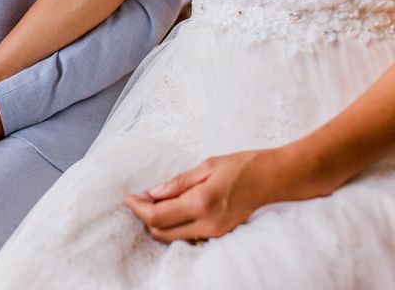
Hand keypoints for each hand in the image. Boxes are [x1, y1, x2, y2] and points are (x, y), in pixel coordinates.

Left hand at [126, 150, 282, 242]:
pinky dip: (173, 225)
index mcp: (201, 203)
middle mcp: (207, 223)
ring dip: (158, 223)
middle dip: (144, 218)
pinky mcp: (220, 233)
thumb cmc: (242, 166)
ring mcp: (215, 232)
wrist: (274, 179)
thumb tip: (152, 193)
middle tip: (138, 199)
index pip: (158, 216)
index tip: (129, 197)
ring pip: (173, 237)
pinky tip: (171, 208)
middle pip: (161, 233)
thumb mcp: (206, 165)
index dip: (138, 208)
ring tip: (152, 202)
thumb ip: (177, 183)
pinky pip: (188, 235)